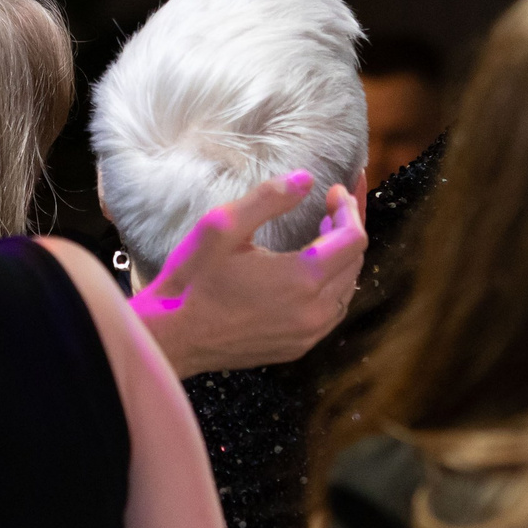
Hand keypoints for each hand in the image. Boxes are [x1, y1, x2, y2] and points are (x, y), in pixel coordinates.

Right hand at [131, 171, 367, 376]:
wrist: (171, 337)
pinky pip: (331, 312)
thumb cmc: (193, 279)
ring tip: (327, 231)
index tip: (335, 189)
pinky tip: (314, 270)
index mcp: (301, 278)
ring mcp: (307, 334)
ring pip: (346, 288)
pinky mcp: (296, 347)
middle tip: (335, 203)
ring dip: (343, 258)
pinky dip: (332, 285)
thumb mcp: (223, 225)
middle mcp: (313, 311)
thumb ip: (269, 198)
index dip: (350, 207)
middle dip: (349, 227)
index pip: (353, 238)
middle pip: (355, 262)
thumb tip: (306, 179)